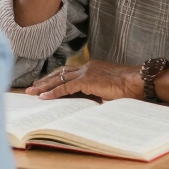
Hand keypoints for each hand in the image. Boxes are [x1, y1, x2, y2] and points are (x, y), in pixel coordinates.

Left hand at [25, 59, 141, 100]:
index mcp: (92, 67)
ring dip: (44, 86)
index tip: (45, 83)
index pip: (68, 71)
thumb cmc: (127, 87)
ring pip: (59, 79)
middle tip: (32, 86)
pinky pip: (65, 88)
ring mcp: (86, 72)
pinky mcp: (86, 80)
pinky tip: (44, 97)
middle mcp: (86, 67)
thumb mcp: (108, 88)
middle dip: (45, 80)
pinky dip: (53, 93)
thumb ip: (97, 91)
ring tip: (32, 92)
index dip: (55, 77)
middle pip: (60, 73)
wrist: (136, 81)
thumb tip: (90, 101)